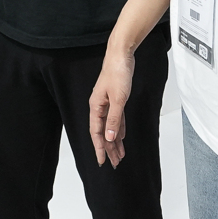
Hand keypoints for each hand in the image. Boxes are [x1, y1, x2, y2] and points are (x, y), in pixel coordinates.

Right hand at [88, 47, 135, 167]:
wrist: (121, 55)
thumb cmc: (117, 73)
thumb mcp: (118, 99)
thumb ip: (114, 119)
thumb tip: (110, 137)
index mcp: (96, 107)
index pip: (96, 133)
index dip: (100, 148)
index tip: (102, 161)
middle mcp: (99, 107)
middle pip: (103, 132)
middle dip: (109, 148)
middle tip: (114, 163)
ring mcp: (107, 103)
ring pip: (110, 127)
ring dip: (115, 141)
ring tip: (120, 155)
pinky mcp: (116, 99)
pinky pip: (117, 119)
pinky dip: (119, 129)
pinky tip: (122, 137)